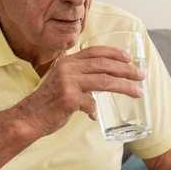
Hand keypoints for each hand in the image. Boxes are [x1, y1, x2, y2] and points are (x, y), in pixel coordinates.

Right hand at [17, 46, 144, 136]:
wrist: (29, 118)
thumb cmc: (49, 102)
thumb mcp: (64, 82)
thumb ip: (81, 78)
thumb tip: (103, 84)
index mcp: (68, 61)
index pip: (95, 51)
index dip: (114, 53)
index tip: (129, 58)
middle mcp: (68, 68)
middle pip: (104, 64)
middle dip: (126, 69)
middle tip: (141, 75)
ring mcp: (68, 82)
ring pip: (104, 80)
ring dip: (124, 87)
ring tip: (138, 93)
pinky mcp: (68, 98)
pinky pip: (91, 103)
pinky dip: (95, 110)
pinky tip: (94, 115)